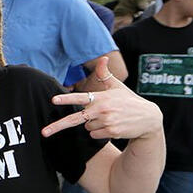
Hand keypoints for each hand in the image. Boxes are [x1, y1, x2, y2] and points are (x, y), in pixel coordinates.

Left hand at [43, 56, 162, 140]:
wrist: (148, 119)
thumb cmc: (128, 101)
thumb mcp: (117, 87)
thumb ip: (105, 74)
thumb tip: (103, 57)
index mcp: (101, 97)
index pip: (80, 98)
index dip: (67, 99)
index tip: (54, 100)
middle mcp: (102, 110)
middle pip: (75, 119)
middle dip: (58, 126)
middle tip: (44, 132)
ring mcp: (106, 122)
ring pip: (86, 127)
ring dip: (93, 124)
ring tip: (109, 118)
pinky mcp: (111, 132)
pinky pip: (93, 135)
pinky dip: (99, 132)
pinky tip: (111, 126)